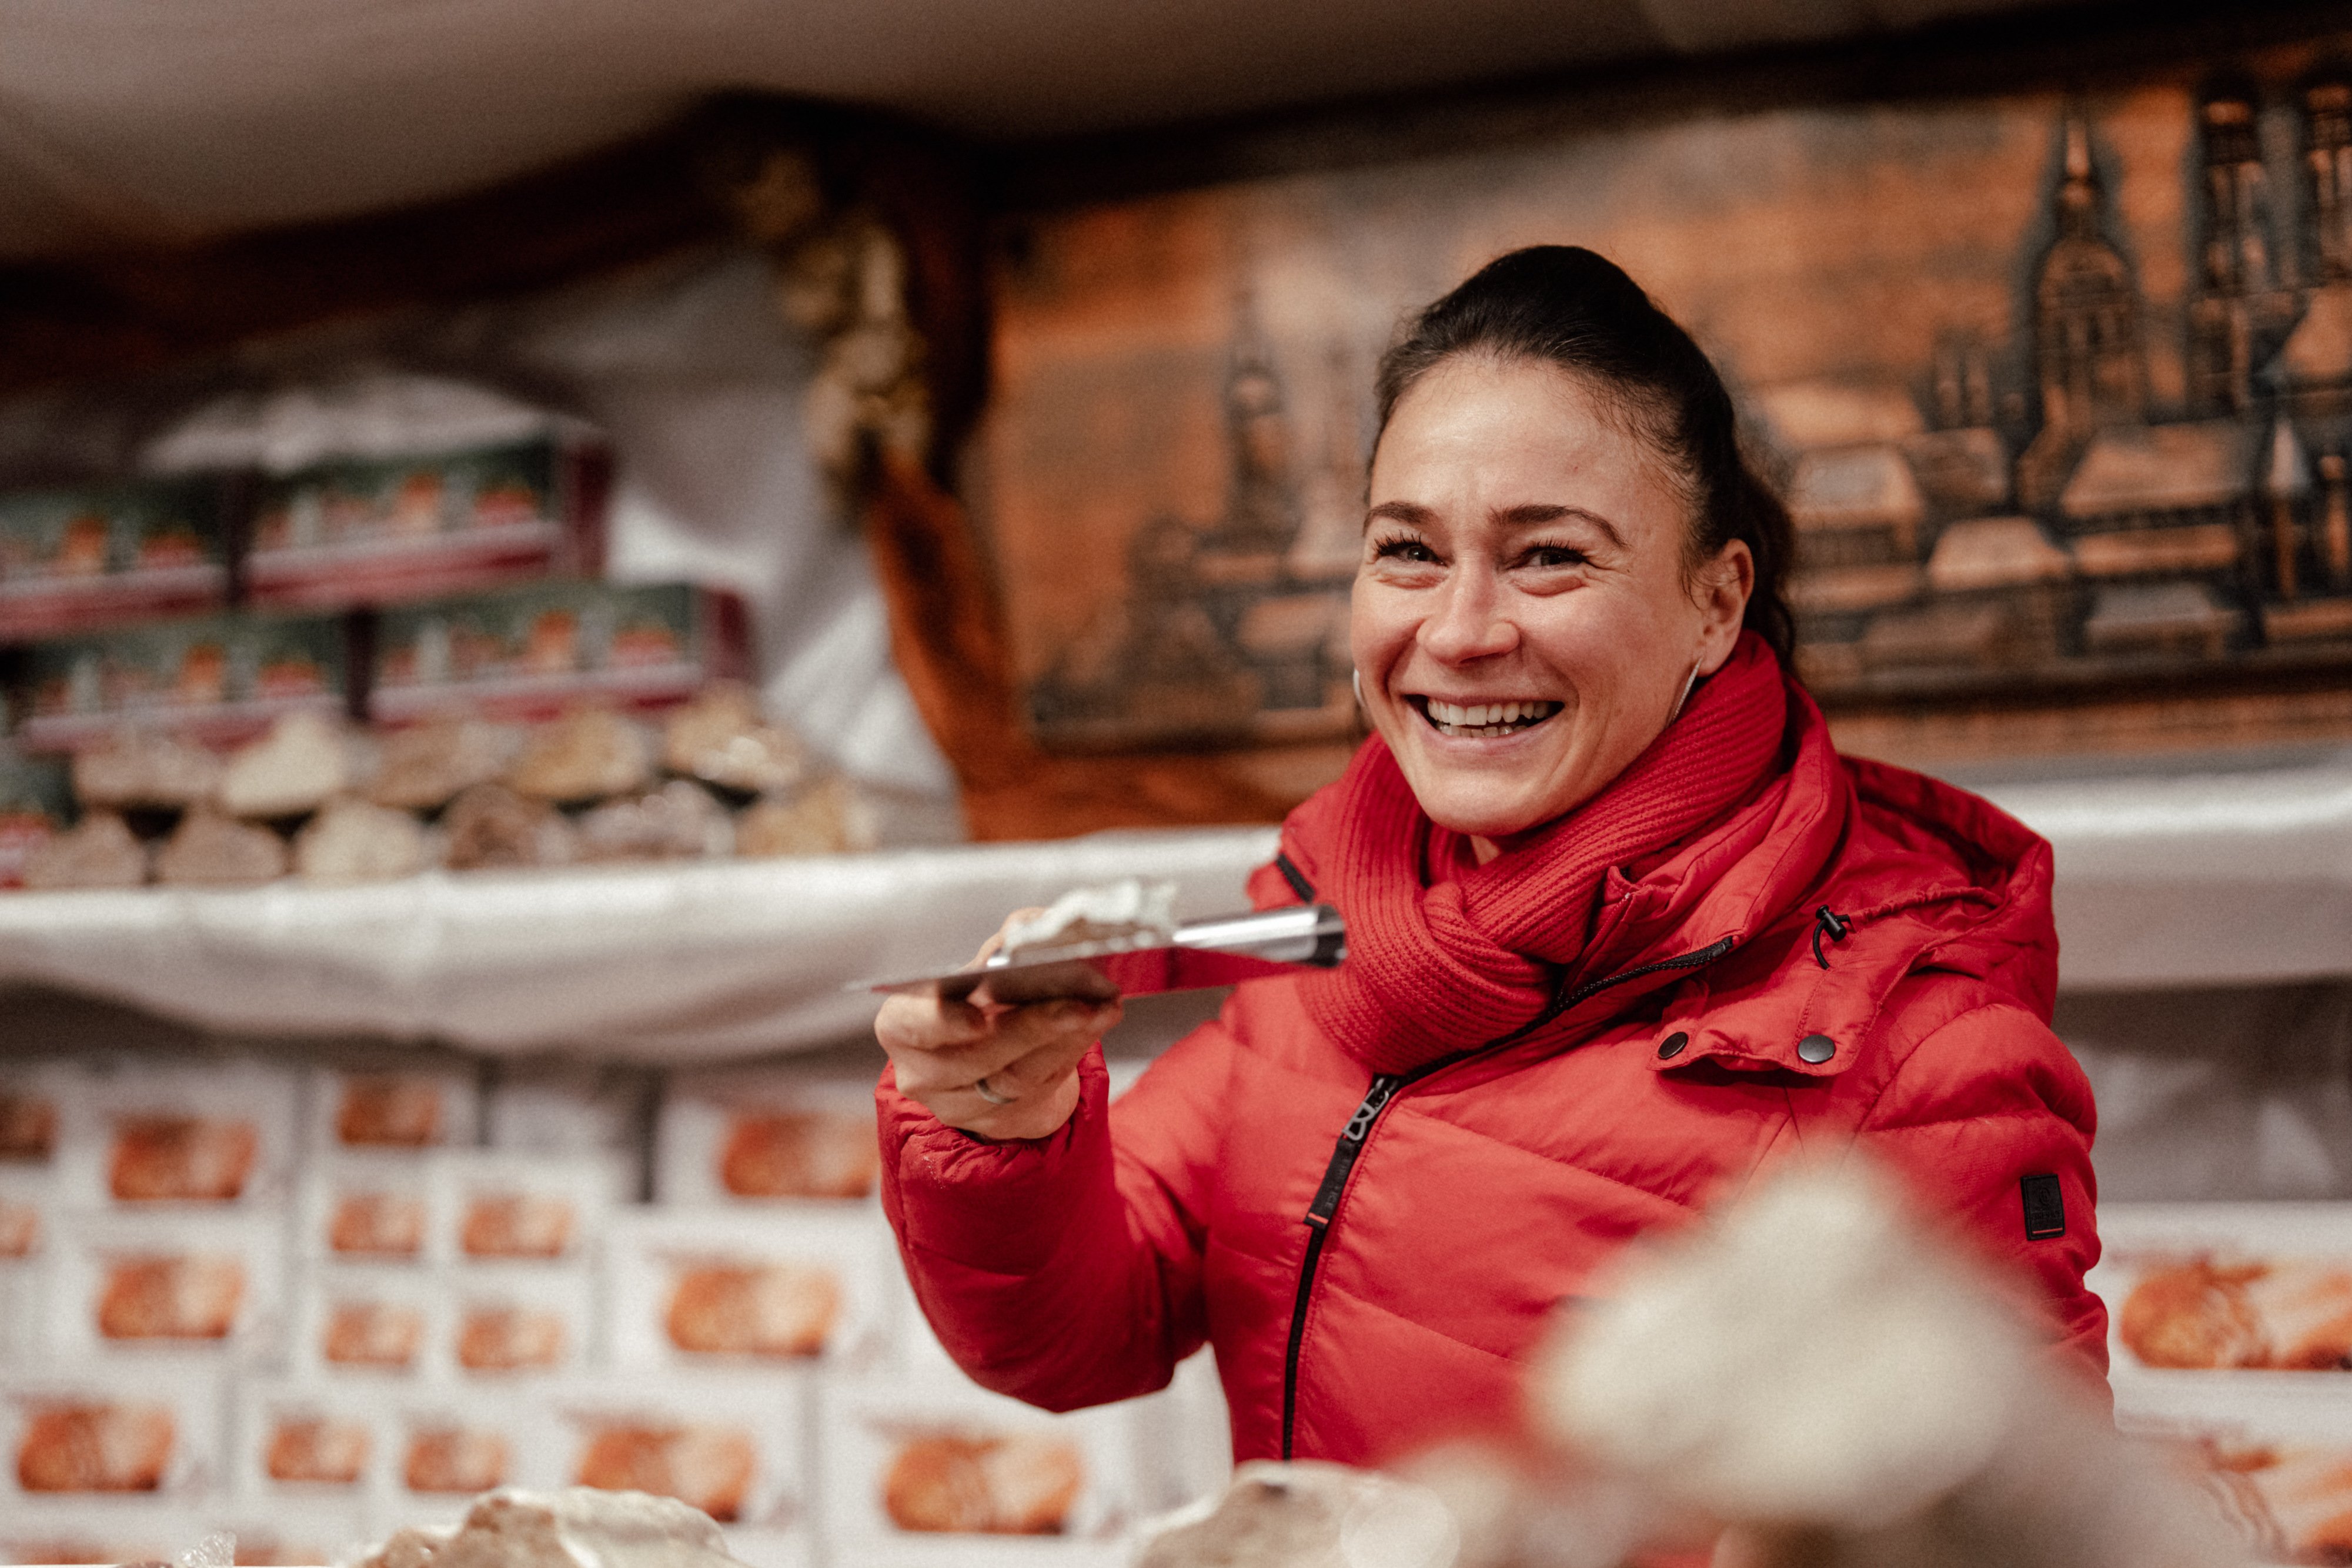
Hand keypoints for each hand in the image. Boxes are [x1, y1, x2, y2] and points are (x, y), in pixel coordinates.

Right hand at [874, 910, 1123, 1140]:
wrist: (994, 1053)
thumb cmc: (980, 1001)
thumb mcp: (982, 968)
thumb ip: (1001, 947)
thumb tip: (1027, 928)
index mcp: (903, 1023)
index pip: (912, 1024)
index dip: (942, 1021)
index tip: (977, 1019)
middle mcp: (923, 1072)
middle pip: (977, 1057)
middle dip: (1032, 1028)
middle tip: (1076, 1005)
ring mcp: (959, 1104)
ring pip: (1015, 1079)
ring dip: (1065, 1040)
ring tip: (1099, 1010)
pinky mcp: (999, 1121)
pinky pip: (1042, 1088)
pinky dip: (1073, 1051)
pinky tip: (1098, 1024)